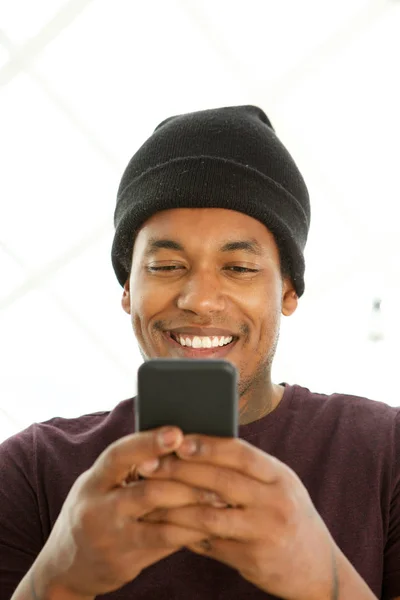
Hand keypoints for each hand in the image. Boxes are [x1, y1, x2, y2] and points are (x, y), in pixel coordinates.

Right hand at [32, 427, 222, 598]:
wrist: (68, 564)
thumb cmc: (97, 509)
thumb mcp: (102, 484)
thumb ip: (131, 467)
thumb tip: (178, 441)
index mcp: (94, 480)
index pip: (119, 456)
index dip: (147, 443)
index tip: (177, 432)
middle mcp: (98, 509)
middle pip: (147, 491)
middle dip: (186, 481)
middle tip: (217, 473)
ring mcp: (112, 538)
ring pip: (161, 520)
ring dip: (195, 507)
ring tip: (220, 497)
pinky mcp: (126, 561)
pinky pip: (166, 543)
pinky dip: (190, 531)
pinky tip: (209, 523)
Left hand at [139, 435, 337, 599]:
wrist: (318, 568)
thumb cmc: (287, 515)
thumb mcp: (278, 486)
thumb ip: (247, 470)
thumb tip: (198, 446)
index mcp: (279, 476)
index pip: (240, 453)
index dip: (207, 445)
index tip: (177, 440)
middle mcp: (275, 501)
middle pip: (221, 480)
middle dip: (181, 470)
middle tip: (149, 464)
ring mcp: (264, 532)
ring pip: (210, 515)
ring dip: (174, 505)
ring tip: (147, 496)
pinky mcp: (252, 560)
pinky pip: (210, 544)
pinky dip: (184, 533)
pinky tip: (163, 525)